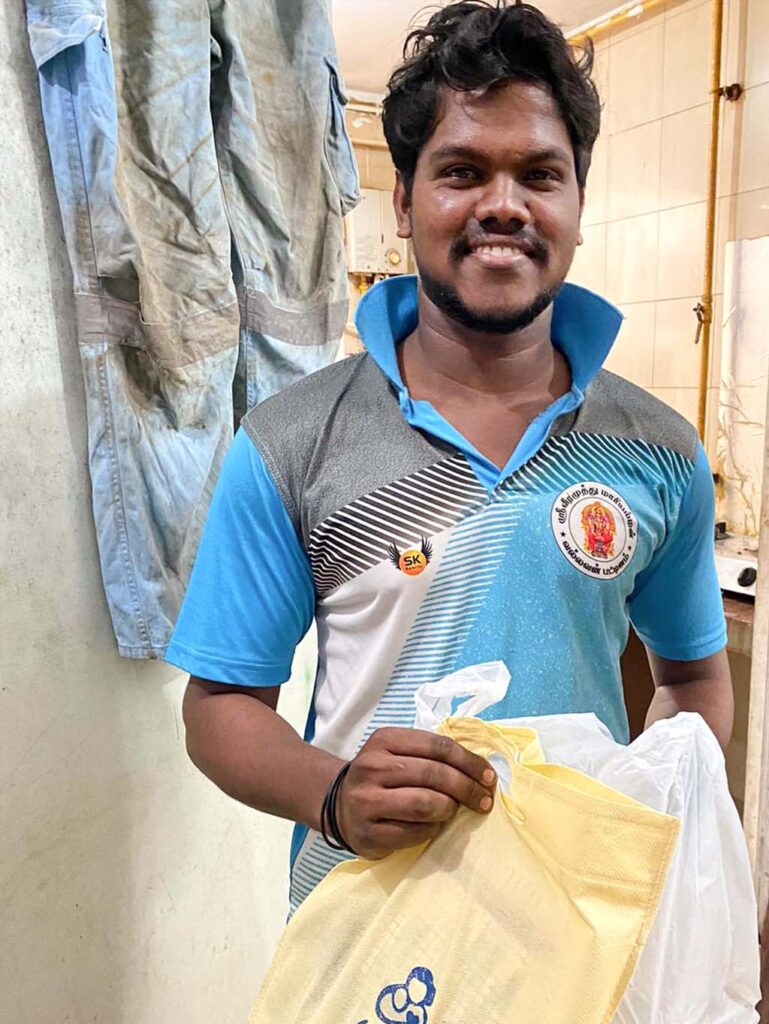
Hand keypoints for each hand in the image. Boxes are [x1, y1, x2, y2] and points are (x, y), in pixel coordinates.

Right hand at [334, 727, 495, 858]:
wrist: (338, 805)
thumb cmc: (381, 777)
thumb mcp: (398, 752)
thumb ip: (432, 755)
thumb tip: (481, 771)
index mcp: (384, 740)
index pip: (437, 746)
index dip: (469, 761)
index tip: (489, 776)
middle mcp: (371, 767)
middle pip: (434, 774)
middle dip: (467, 788)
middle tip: (483, 800)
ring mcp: (366, 802)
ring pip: (424, 804)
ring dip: (449, 809)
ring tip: (454, 811)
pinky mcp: (368, 834)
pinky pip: (414, 833)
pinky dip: (433, 829)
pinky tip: (434, 825)